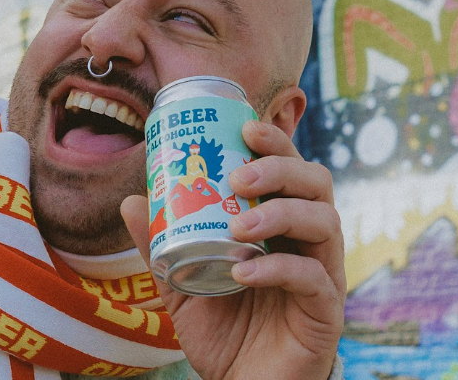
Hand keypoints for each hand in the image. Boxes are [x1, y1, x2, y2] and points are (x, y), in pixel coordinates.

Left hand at [121, 120, 344, 379]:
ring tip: (239, 226)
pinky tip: (246, 271)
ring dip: (281, 214)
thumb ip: (162, 245)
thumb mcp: (183, 282)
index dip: (276, 142)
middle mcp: (309, 243)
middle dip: (280, 168)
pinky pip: (315, 279)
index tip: (245, 126)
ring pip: (325, 223)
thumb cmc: (223, 331)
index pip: (291, 170)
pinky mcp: (325, 313)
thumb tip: (131, 201)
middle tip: (238, 177)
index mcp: (282, 226)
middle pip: (317, 184)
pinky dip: (279, 269)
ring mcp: (323, 276)